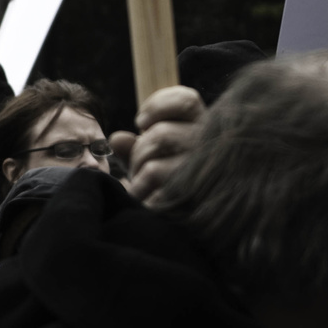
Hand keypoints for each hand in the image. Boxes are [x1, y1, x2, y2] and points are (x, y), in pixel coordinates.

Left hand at [124, 85, 204, 203]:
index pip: (187, 100)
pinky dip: (139, 186)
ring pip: (158, 147)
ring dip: (138, 166)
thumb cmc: (168, 186)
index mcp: (202, 129)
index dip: (158, 104)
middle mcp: (209, 144)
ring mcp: (204, 167)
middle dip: (139, 149)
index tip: (140, 123)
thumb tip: (117, 139)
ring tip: (140, 184)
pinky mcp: (195, 190)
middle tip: (136, 167)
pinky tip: (144, 198)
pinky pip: (155, 172)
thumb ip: (133, 147)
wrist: (185, 227)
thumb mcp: (151, 162)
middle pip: (162, 130)